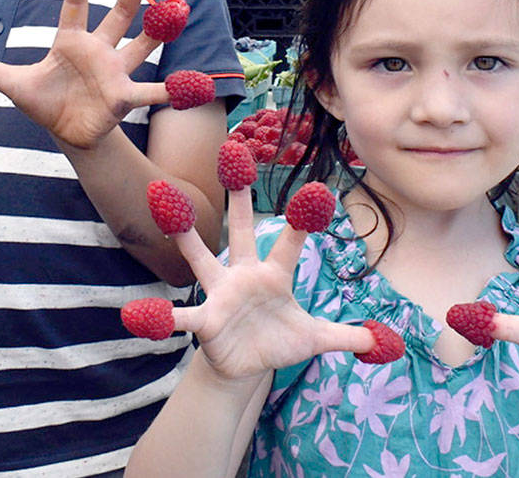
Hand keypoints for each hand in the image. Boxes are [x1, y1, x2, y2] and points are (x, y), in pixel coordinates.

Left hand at [0, 0, 178, 149]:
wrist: (67, 132)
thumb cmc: (45, 102)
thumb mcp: (13, 85)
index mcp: (71, 40)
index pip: (73, 4)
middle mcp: (99, 50)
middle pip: (117, 15)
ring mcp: (116, 72)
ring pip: (141, 45)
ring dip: (160, 29)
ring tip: (178, 7)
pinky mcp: (124, 98)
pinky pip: (152, 92)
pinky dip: (173, 90)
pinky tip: (196, 86)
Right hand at [149, 182, 376, 381]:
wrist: (243, 367)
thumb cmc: (276, 343)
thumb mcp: (314, 340)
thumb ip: (345, 336)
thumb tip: (384, 340)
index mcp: (274, 274)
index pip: (292, 241)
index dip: (305, 218)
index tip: (317, 189)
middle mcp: (243, 274)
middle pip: (242, 227)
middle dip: (240, 192)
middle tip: (233, 150)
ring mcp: (220, 294)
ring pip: (199, 255)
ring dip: (182, 230)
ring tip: (161, 197)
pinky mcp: (204, 322)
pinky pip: (180, 316)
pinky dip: (161, 317)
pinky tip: (135, 315)